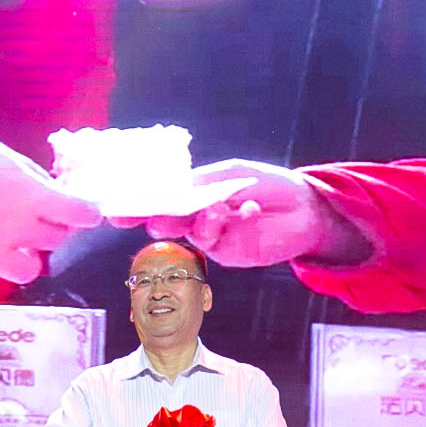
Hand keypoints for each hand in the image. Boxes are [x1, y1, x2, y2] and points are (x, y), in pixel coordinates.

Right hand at [0, 131, 98, 286]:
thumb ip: (24, 173)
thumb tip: (43, 187)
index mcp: (29, 195)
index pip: (80, 212)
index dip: (86, 212)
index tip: (84, 210)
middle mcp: (16, 229)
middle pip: (56, 241)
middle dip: (53, 229)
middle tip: (39, 218)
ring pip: (28, 271)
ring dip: (26, 257)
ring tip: (11, 243)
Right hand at [132, 163, 366, 269]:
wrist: (307, 209)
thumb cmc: (271, 185)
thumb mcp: (234, 173)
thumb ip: (204, 181)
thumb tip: (176, 189)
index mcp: (195, 193)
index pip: (161, 198)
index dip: (139, 203)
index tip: (118, 208)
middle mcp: (197, 216)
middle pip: (167, 219)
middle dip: (157, 217)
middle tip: (154, 216)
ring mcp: (211, 236)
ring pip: (189, 231)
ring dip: (196, 220)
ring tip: (217, 208)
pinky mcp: (227, 253)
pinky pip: (214, 241)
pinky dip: (224, 224)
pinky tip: (248, 211)